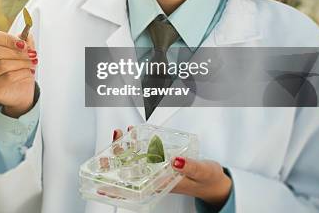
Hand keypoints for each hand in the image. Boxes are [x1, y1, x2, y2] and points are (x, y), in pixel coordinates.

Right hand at [0, 30, 37, 117]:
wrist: (19, 88)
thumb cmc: (18, 65)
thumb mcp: (23, 50)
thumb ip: (24, 40)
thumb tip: (26, 35)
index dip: (8, 39)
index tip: (24, 44)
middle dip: (16, 53)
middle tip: (32, 54)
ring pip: (1, 65)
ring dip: (22, 63)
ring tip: (32, 63)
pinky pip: (7, 78)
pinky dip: (21, 73)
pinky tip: (28, 73)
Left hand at [112, 127, 231, 207]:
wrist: (215, 181)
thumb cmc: (209, 179)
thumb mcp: (202, 171)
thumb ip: (191, 166)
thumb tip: (176, 161)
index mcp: (163, 184)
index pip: (135, 184)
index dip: (118, 183)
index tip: (103, 182)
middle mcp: (157, 178)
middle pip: (131, 170)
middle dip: (117, 160)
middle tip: (108, 146)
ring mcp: (159, 170)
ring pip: (136, 160)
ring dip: (125, 148)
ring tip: (118, 134)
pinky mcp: (162, 162)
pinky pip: (145, 153)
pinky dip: (137, 143)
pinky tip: (133, 135)